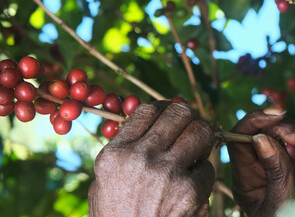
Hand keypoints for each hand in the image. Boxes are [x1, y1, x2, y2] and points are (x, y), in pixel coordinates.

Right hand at [88, 101, 214, 216]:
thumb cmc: (114, 215)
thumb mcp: (103, 179)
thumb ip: (123, 149)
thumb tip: (147, 125)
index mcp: (116, 152)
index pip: (146, 110)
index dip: (162, 106)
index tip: (169, 111)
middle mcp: (141, 157)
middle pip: (178, 113)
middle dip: (187, 115)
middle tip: (189, 123)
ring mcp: (168, 173)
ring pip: (201, 132)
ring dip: (202, 135)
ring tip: (198, 144)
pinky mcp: (191, 192)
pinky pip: (209, 168)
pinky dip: (205, 171)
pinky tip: (194, 179)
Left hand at [227, 109, 294, 216]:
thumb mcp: (280, 200)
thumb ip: (275, 170)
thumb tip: (260, 138)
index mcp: (244, 180)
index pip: (237, 141)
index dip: (253, 123)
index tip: (275, 116)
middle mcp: (254, 169)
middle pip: (257, 133)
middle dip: (277, 127)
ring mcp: (272, 165)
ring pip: (276, 136)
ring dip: (290, 134)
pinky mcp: (288, 162)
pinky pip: (289, 146)